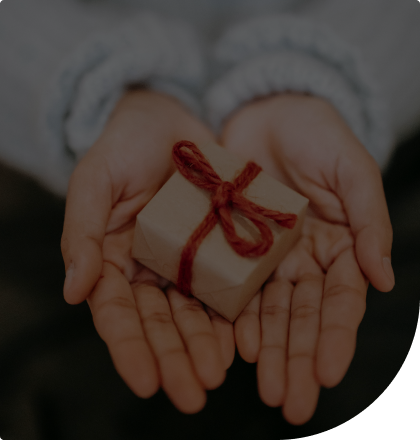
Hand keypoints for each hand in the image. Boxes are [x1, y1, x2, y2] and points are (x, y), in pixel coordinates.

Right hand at [61, 89, 234, 412]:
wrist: (168, 119)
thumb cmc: (124, 145)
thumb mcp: (95, 181)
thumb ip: (82, 233)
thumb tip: (74, 291)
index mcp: (112, 258)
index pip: (117, 313)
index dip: (129, 349)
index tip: (147, 382)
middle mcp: (148, 267)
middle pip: (159, 322)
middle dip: (174, 358)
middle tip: (193, 393)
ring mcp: (184, 259)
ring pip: (192, 312)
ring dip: (204, 346)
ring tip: (218, 375)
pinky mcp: (216, 246)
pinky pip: (223, 284)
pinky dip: (229, 314)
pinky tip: (241, 340)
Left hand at [221, 93, 393, 424]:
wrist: (266, 112)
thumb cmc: (316, 133)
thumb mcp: (351, 169)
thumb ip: (369, 220)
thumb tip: (383, 277)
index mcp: (338, 245)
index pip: (340, 301)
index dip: (335, 337)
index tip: (327, 373)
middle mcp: (303, 259)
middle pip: (302, 318)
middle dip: (298, 360)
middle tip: (292, 403)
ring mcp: (267, 255)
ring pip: (270, 313)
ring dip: (269, 352)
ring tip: (266, 388)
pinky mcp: (233, 245)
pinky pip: (235, 287)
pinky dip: (237, 318)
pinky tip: (236, 347)